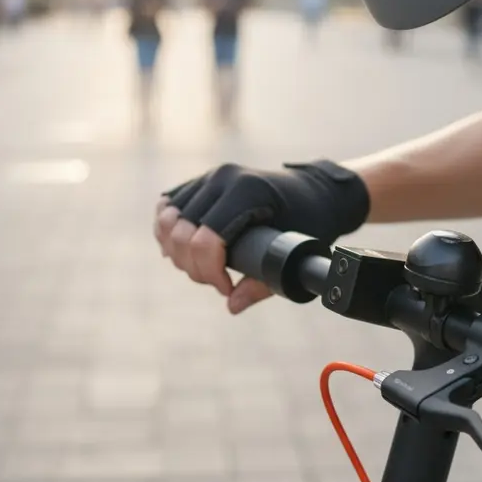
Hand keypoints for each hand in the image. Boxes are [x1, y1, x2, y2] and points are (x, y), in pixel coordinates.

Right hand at [154, 160, 369, 313]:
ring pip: (167, 220)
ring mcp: (208, 176)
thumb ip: (262, 284)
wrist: (314, 191)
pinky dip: (166, 231)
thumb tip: (232, 305)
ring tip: (201, 267)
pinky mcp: (200, 180)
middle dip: (193, 268)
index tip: (226, 287)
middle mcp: (222, 178)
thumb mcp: (295, 253)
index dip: (209, 273)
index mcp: (246, 191)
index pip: (205, 240)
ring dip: (176, 252)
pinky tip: (179, 249)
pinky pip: (167, 207)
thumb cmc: (310, 222)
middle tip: (216, 282)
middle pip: (181, 233)